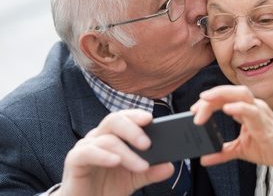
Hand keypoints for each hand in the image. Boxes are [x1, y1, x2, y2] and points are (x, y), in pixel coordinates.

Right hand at [53, 109, 172, 195]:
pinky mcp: (74, 160)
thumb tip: (169, 166)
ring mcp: (85, 147)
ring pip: (106, 139)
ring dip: (127, 152)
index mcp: (112, 135)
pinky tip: (116, 161)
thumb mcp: (133, 179)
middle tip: (147, 144)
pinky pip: (87, 152)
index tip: (150, 118)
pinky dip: (103, 156)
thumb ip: (150, 171)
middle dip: (132, 129)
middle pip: (114, 120)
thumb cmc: (106, 187)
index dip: (136, 115)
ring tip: (142, 166)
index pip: (124, 117)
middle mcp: (98, 136)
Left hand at [191, 85, 272, 182]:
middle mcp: (252, 106)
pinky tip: (227, 109)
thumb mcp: (240, 149)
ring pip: (241, 94)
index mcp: (245, 109)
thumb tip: (204, 159)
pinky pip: (252, 110)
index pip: (223, 98)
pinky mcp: (266, 123)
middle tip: (195, 107)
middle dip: (211, 95)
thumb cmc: (268, 147)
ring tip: (206, 100)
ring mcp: (260, 112)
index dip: (207, 102)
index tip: (193, 110)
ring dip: (221, 95)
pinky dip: (239, 108)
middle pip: (230, 91)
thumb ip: (222, 152)